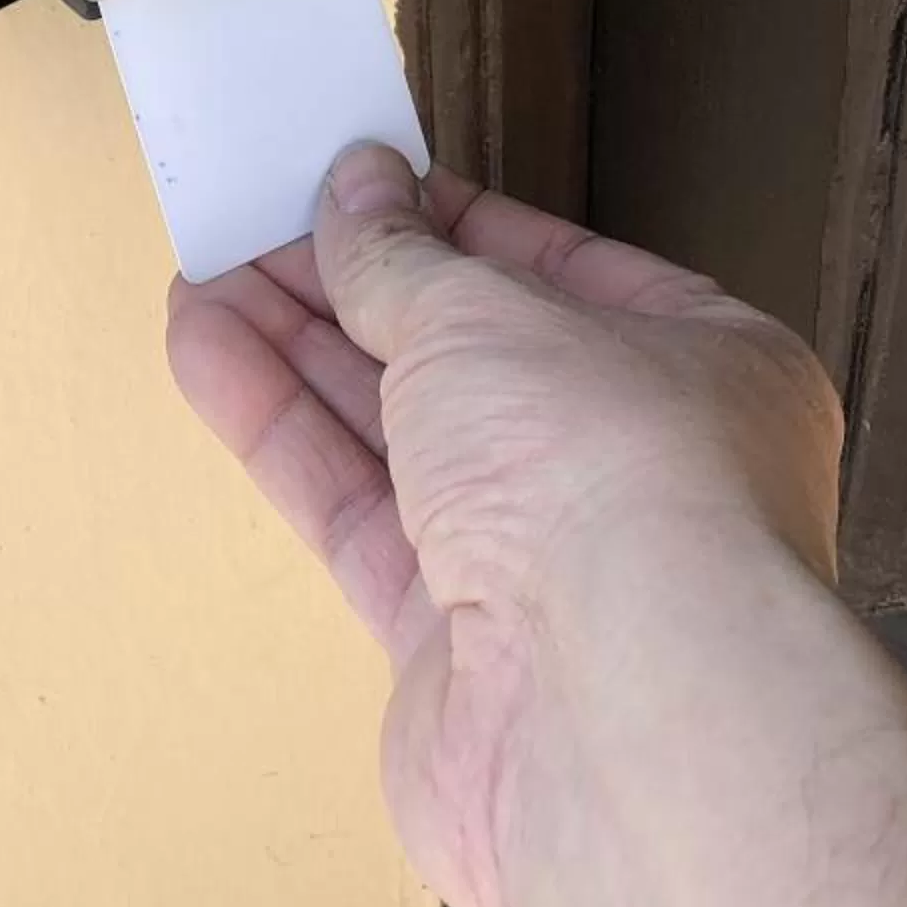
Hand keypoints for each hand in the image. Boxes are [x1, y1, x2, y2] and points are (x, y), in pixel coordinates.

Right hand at [166, 143, 842, 906]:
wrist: (615, 721)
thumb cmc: (614, 486)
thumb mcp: (486, 314)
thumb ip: (402, 257)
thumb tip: (356, 192)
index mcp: (702, 370)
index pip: (561, 275)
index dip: (450, 225)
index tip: (359, 184)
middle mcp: (633, 473)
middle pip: (469, 360)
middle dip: (356, 290)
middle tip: (256, 223)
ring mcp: (547, 571)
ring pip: (401, 440)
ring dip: (298, 353)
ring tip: (203, 277)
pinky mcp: (454, 656)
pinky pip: (356, 517)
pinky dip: (282, 435)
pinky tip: (209, 355)